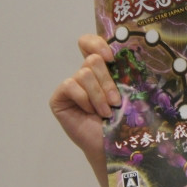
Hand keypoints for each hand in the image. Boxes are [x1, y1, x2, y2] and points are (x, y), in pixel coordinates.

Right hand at [49, 34, 120, 161]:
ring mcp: (70, 85)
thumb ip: (122, 72)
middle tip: (115, 101)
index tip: (111, 58)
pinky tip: (89, 112)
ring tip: (105, 112)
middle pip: (92, 59)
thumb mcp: (125, 91)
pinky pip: (71, 85)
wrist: (111, 144)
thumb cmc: (121, 119)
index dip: (97, 44)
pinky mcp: (59, 97)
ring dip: (98, 95)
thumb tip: (128, 52)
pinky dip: (84, 99)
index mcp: (100, 69)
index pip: (89, 42)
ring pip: (84, 73)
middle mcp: (84, 74)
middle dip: (107, 82)